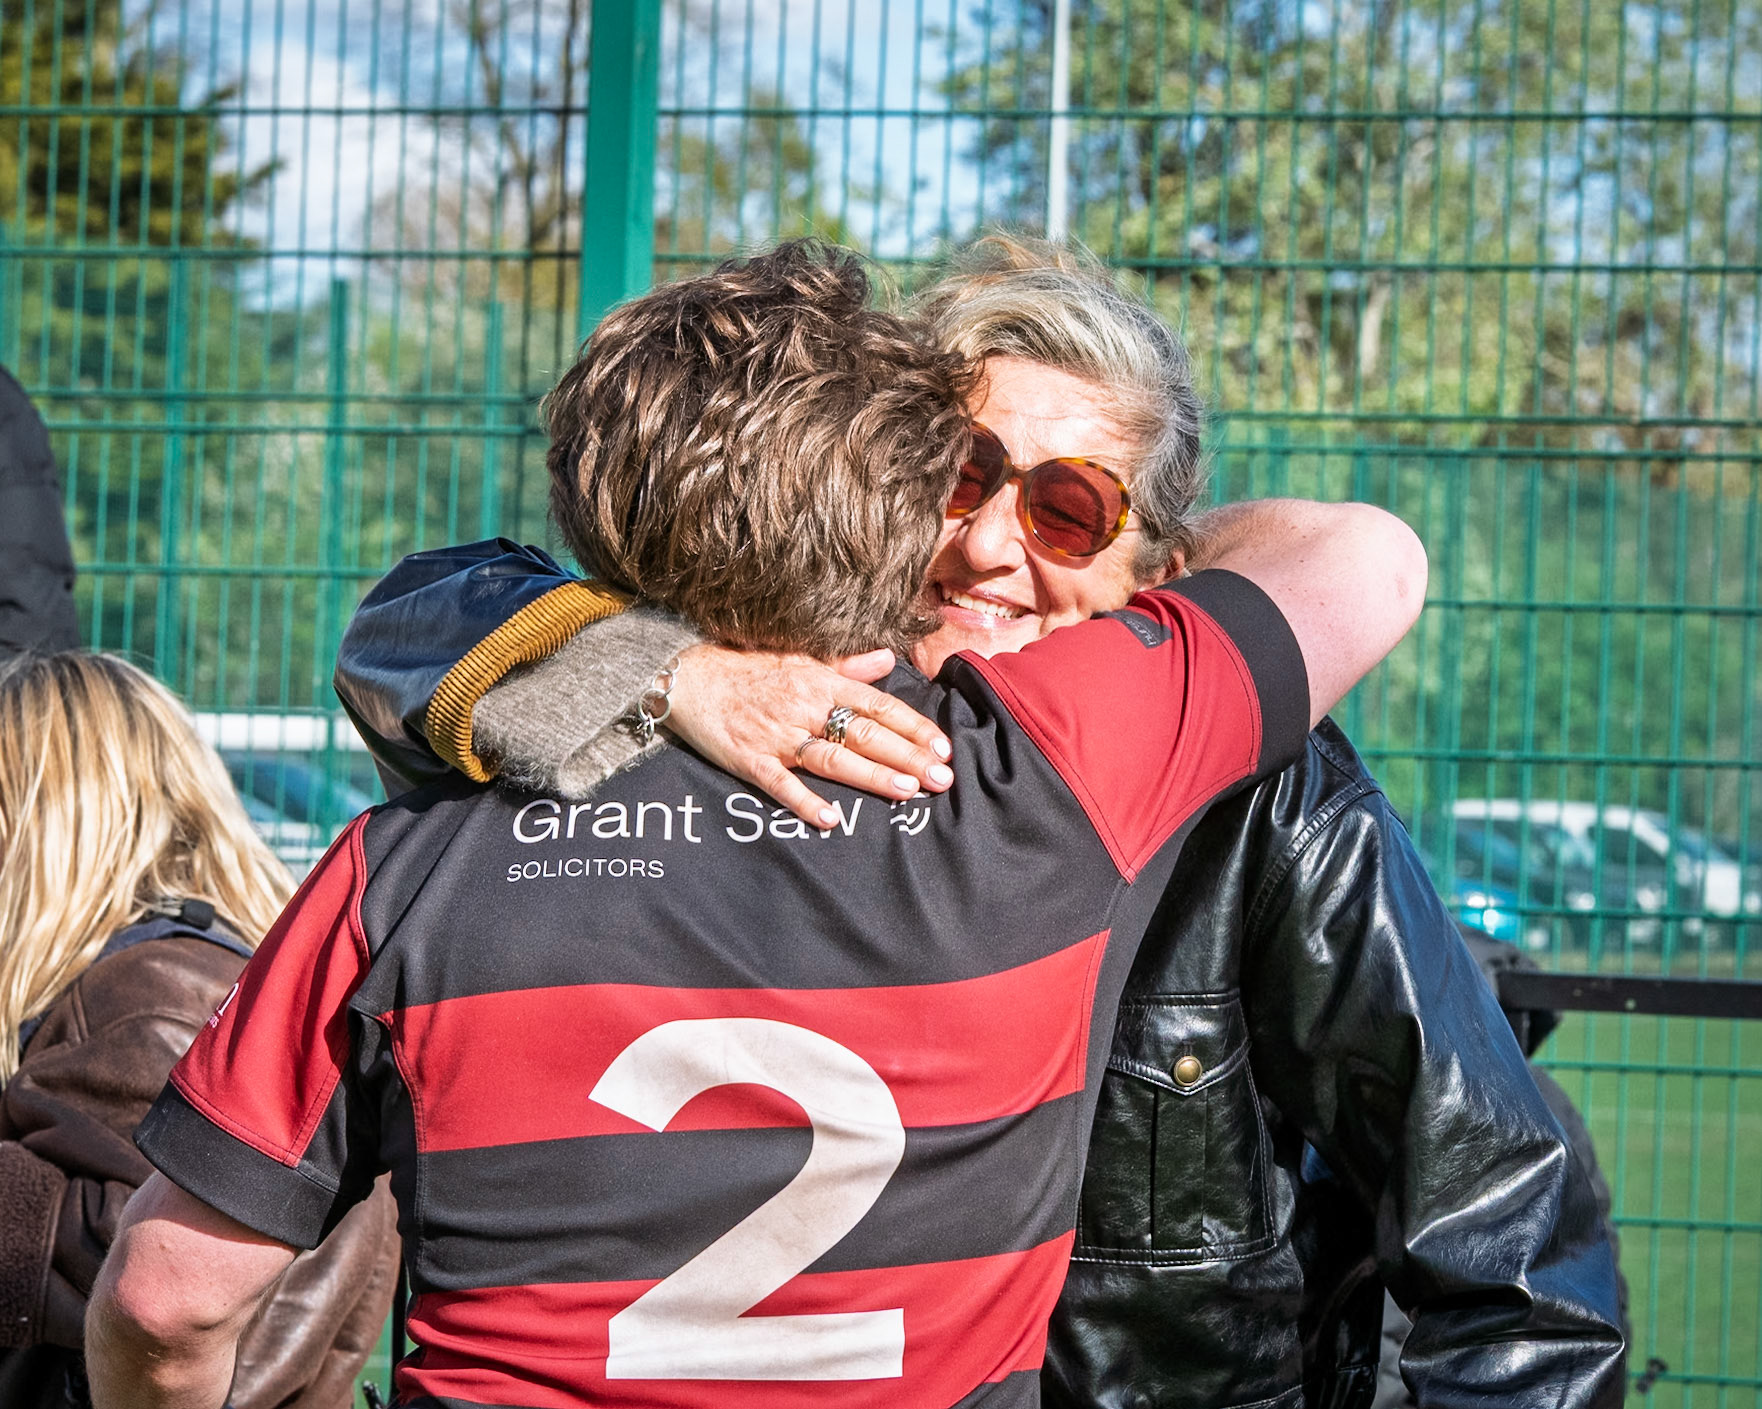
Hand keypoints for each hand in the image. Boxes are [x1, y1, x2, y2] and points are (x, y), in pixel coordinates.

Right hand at [668, 644, 953, 825]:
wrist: (684, 676)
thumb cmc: (746, 669)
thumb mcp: (799, 658)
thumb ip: (847, 666)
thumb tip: (888, 661)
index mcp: (820, 682)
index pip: (878, 705)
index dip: (913, 726)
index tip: (943, 746)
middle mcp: (804, 706)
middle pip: (865, 734)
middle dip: (907, 756)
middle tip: (942, 778)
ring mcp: (777, 735)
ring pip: (832, 758)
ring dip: (871, 775)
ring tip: (907, 791)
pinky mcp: (748, 759)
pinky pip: (780, 783)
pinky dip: (804, 801)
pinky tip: (830, 819)